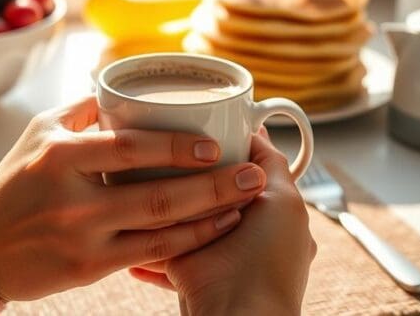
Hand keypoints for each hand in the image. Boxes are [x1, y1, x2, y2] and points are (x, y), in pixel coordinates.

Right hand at [0, 97, 267, 300]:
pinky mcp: (88, 268)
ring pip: (159, 229)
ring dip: (210, 216)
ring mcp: (82, 237)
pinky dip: (185, 243)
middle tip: (251, 173)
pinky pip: (149, 254)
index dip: (176, 147)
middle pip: (155, 194)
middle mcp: (72, 199)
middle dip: (212, 185)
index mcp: (59, 156)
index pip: (128, 148)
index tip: (214, 144)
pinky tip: (213, 230)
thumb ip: (81, 110)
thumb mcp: (36, 134)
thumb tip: (122, 90)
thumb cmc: (10, 185)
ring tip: (245, 201)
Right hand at [129, 130, 316, 315]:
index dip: (226, 145)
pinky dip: (149, 230)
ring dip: (168, 196)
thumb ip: (271, 163)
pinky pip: (161, 239)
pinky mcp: (182, 261)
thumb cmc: (269, 257)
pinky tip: (134, 212)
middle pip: (211, 186)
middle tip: (169, 145)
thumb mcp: (284, 197)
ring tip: (145, 171)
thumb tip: (257, 131)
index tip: (204, 122)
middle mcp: (239, 229)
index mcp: (268, 214)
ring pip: (184, 209)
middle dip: (194, 170)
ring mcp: (209, 245)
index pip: (244, 168)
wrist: (237, 308)